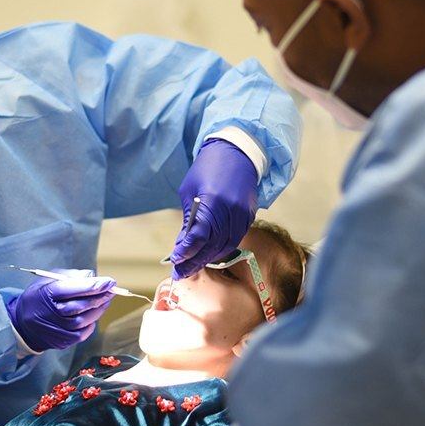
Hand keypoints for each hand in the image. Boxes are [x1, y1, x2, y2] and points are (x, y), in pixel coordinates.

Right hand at [7, 271, 115, 350]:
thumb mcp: (47, 280)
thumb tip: (92, 276)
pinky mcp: (62, 341)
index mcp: (47, 294)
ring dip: (99, 309)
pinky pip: (83, 333)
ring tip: (106, 300)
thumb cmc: (39, 298)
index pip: (72, 289)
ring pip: (84, 320)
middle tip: (112, 289)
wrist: (23, 325)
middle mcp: (51, 313)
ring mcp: (57, 329)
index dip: (93, 286)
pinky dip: (91, 323)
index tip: (109, 281)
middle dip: (100, 296)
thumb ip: (70, 276)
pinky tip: (94, 314)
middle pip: (81, 306)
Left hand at [168, 138, 258, 279]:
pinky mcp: (249, 214)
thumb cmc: (207, 168)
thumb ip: (189, 219)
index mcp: (212, 201)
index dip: (186, 252)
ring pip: (226, 245)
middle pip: (212, 245)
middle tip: (180, 273)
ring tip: (192, 266)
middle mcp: (230, 210)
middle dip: (195, 261)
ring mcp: (242, 213)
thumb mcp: (190, 191)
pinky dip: (222, 249)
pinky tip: (210, 254)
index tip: (175, 262)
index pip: (198, 236)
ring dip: (208, 258)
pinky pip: (236, 238)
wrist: (236, 152)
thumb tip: (182, 244)